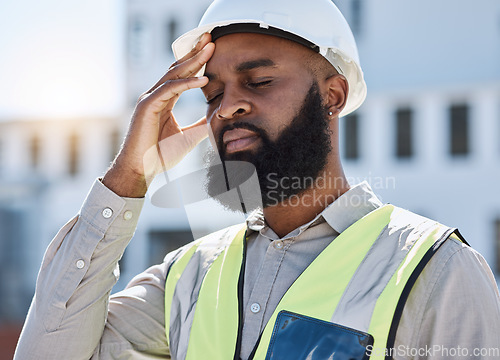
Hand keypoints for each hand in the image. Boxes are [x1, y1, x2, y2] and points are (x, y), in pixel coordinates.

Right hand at [103, 33, 214, 197]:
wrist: (142, 170)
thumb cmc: (159, 156)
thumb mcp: (188, 137)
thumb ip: (201, 125)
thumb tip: (217, 118)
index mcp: (164, 101)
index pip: (182, 75)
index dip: (196, 62)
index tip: (212, 50)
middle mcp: (156, 96)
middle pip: (177, 68)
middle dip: (195, 53)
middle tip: (211, 39)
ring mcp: (149, 99)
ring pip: (173, 74)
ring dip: (193, 61)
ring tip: (210, 50)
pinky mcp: (147, 106)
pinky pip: (169, 89)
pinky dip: (186, 83)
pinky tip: (203, 80)